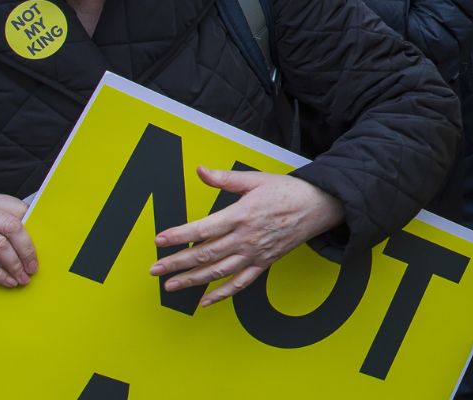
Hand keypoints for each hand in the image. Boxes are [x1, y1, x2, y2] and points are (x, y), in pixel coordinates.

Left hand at [150, 168, 345, 306]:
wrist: (318, 207)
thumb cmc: (287, 191)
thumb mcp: (256, 179)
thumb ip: (225, 178)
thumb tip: (200, 171)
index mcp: (241, 215)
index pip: (202, 229)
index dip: (178, 236)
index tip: (159, 241)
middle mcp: (245, 238)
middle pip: (204, 255)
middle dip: (176, 263)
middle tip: (155, 269)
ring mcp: (254, 254)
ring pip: (218, 272)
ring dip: (192, 281)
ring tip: (171, 286)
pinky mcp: (263, 264)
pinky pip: (240, 284)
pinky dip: (222, 295)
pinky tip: (205, 301)